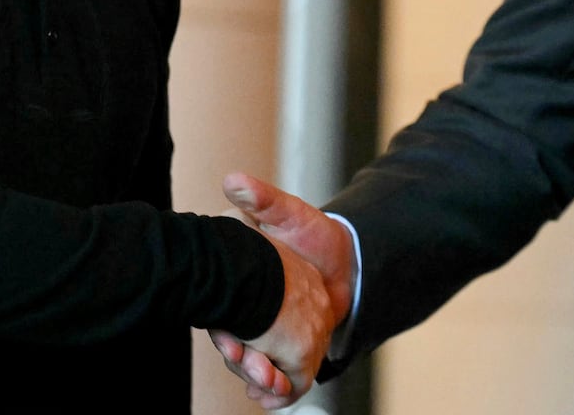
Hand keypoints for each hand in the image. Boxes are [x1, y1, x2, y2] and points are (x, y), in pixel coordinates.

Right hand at [211, 173, 358, 406]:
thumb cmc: (313, 232)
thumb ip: (262, 199)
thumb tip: (233, 181)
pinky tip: (275, 397)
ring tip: (270, 386)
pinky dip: (277, 390)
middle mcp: (254, 313)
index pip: (224, 317)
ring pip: (256, 366)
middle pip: (237, 348)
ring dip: (260, 380)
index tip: (233, 346)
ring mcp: (274, 332)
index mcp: (245, 286)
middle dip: (243, 365)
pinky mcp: (293, 348)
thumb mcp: (289, 212)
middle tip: (257, 372)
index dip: (225, 335)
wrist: (348, 257)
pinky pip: (280, 375)